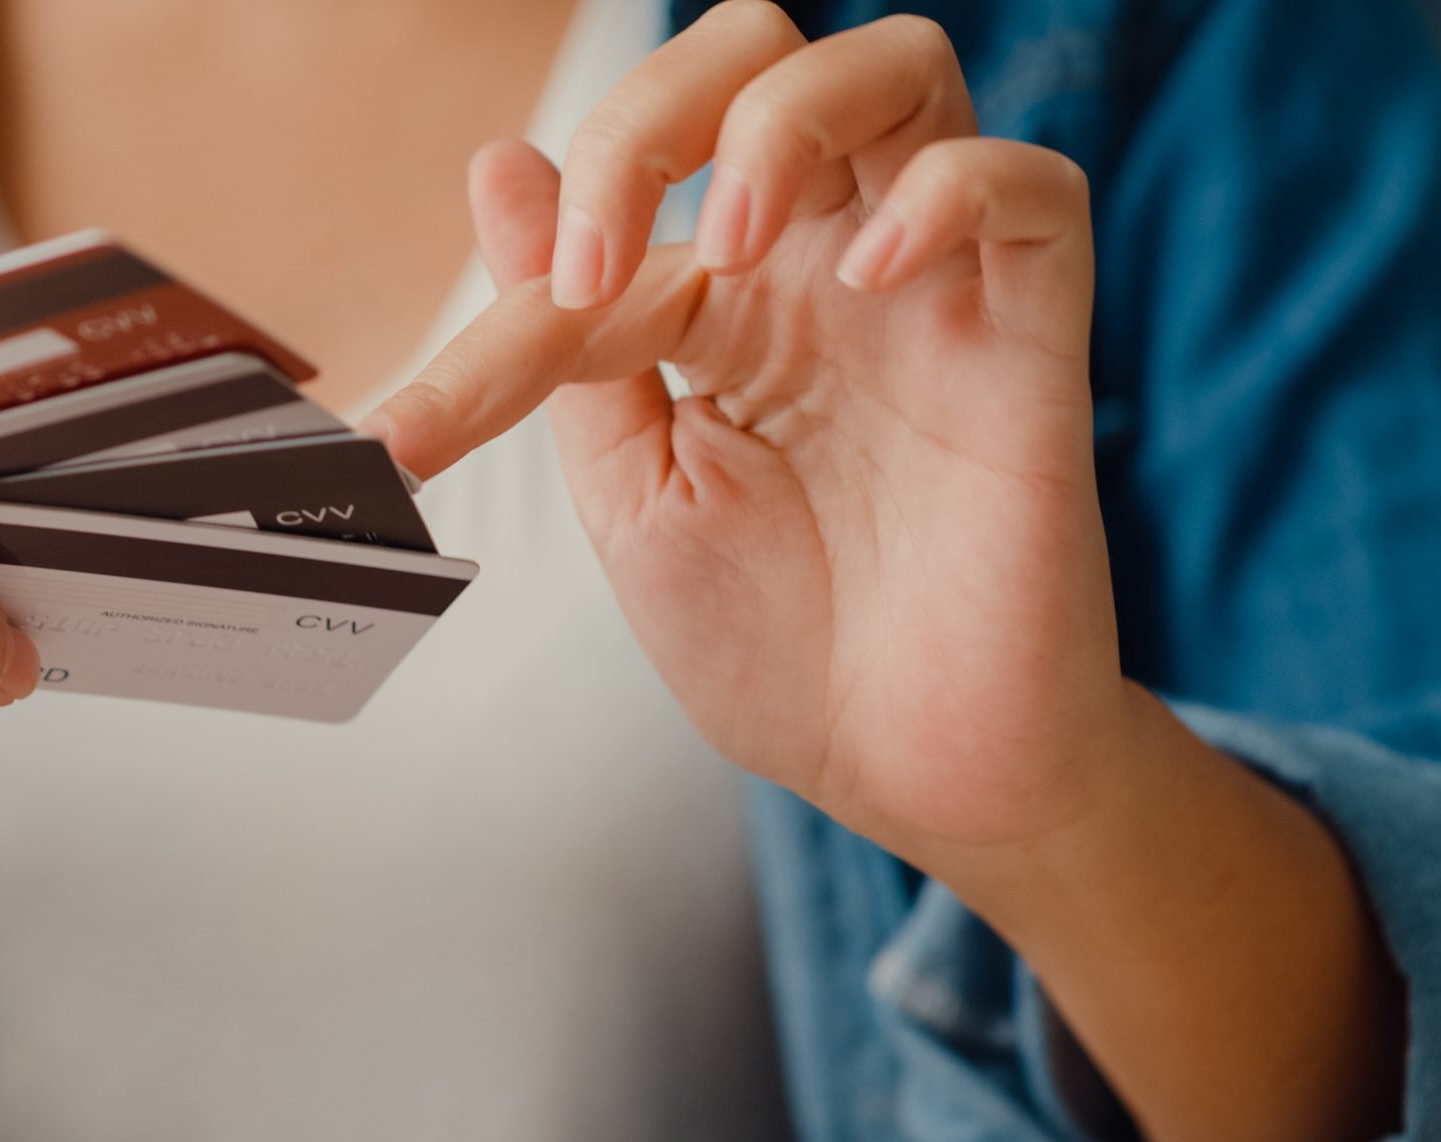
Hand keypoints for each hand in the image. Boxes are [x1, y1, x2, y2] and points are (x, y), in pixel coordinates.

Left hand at [368, 1, 1117, 862]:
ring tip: (733, 248)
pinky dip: (947, 196)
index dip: (500, 310)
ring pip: (900, 68)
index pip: (600, 225)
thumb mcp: (635, 491)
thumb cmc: (784, 645)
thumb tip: (500, 165)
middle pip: (757, 55)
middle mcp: (823, 268)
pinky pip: (1031, 188)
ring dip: (787, 122)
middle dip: (653, 113)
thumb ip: (569, 337)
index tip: (408, 439)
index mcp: (721, 306)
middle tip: (596, 264)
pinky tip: (874, 279)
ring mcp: (929, 291)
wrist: (909, 772)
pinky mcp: (1032, 336)